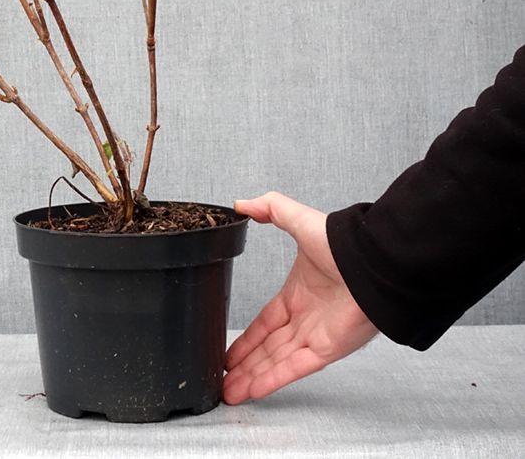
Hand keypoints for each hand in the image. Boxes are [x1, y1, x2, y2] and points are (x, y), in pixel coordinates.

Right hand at [223, 192, 377, 402]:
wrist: (373, 262)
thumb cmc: (342, 243)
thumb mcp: (298, 219)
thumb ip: (270, 209)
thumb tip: (241, 203)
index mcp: (298, 293)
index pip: (266, 322)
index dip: (247, 338)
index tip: (230, 352)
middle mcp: (306, 317)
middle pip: (268, 347)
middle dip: (244, 365)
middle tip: (222, 379)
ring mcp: (316, 335)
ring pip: (277, 361)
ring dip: (252, 377)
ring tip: (229, 392)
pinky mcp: (327, 348)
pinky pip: (295, 367)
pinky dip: (273, 378)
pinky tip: (253, 389)